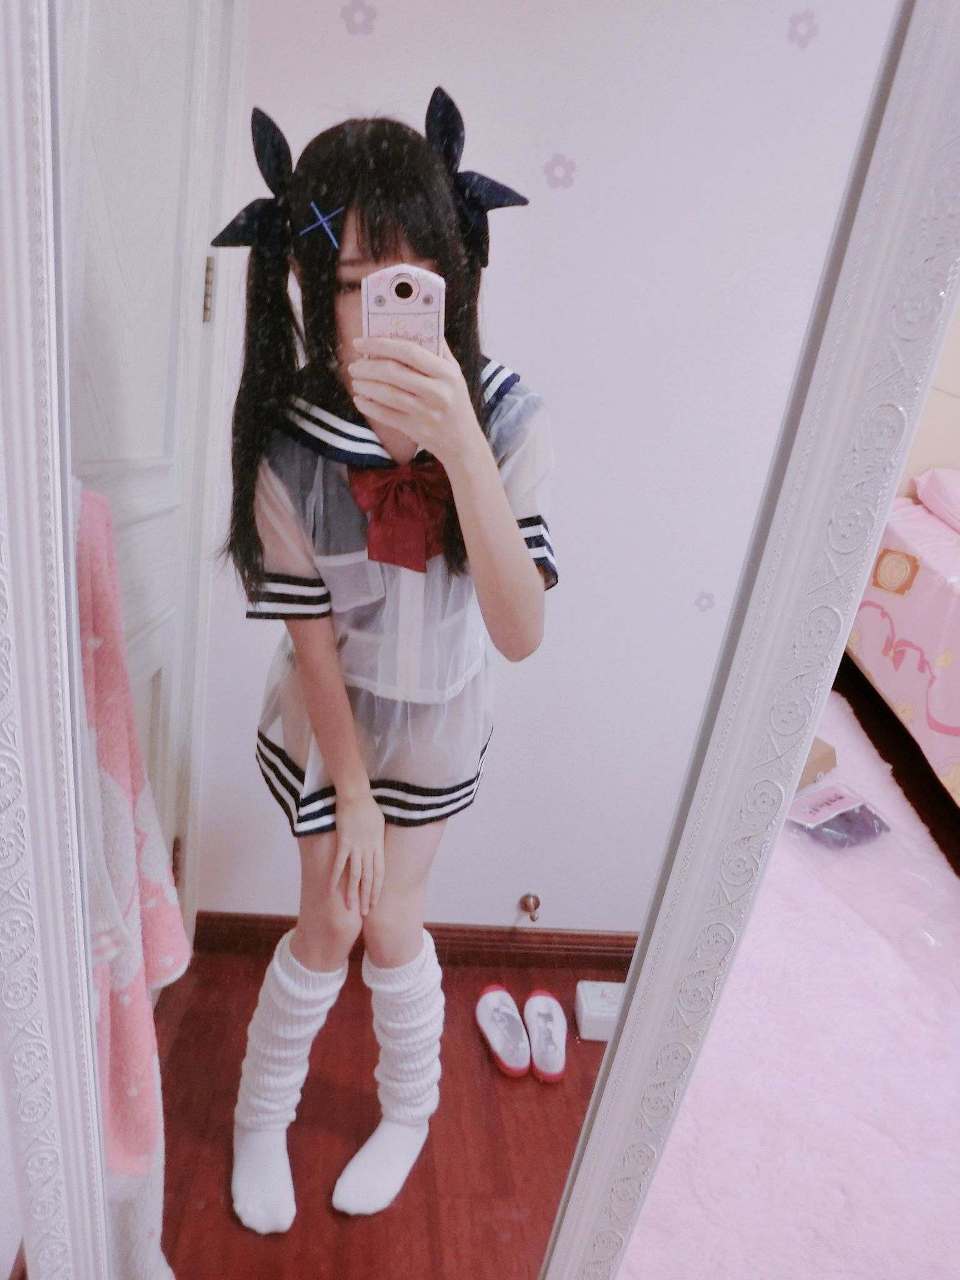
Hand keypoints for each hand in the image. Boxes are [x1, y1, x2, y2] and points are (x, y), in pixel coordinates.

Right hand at [329, 791, 384, 914]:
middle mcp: (369, 850)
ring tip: (351, 908)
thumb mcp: (379, 824)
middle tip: (365, 913)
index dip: (376, 889)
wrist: (357, 794)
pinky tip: (331, 890)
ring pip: (356, 875)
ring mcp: (357, 847)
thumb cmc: (368, 806)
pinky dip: (335, 877)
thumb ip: (377, 839)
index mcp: (378, 846)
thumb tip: (377, 848)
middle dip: (367, 897)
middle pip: (369, 878)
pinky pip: (339, 863)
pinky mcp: (344, 842)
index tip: (374, 903)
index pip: (379, 874)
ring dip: (353, 893)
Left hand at [346, 335, 481, 468]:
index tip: (361, 342)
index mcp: (446, 373)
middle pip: (393, 372)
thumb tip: (416, 322)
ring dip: (365, 385)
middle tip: (354, 364)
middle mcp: (437, 392)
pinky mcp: (415, 429)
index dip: (381, 344)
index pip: (409, 351)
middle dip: (368, 366)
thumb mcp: (455, 374)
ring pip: (387, 394)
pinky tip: (360, 399)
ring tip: (356, 379)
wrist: (463, 442)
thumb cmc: (455, 402)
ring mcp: (426, 412)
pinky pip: (385, 415)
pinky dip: (368, 406)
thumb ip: (438, 349)